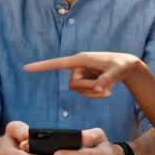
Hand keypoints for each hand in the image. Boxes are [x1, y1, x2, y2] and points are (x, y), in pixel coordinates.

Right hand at [24, 53, 141, 97]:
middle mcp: (78, 66)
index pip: (57, 63)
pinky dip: (95, 95)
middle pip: (73, 85)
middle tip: (105, 88)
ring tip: (108, 89)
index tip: (27, 68)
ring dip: (93, 93)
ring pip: (78, 91)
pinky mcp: (85, 80)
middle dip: (88, 89)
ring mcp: (81, 74)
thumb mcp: (117, 71)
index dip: (42, 66)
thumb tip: (99, 88)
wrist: (127, 67)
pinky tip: (106, 90)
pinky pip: (84, 93)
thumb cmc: (122, 65)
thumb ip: (108, 79)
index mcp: (81, 59)